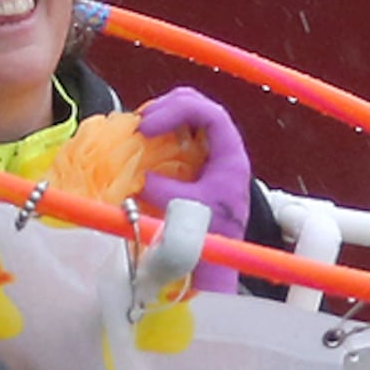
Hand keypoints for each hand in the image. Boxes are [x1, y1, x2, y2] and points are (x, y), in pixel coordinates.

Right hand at [135, 89, 252, 294]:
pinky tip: (141, 143)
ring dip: (159, 117)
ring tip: (138, 131)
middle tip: (140, 125)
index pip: (210, 115)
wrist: (215, 263)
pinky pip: (175, 134)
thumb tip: (139, 177)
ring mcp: (207, 154)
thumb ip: (165, 192)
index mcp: (230, 157)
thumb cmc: (208, 240)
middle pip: (196, 106)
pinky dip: (156, 133)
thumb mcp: (186, 213)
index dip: (178, 111)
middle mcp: (222, 150)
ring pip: (185, 116)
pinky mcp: (192, 163)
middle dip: (166, 108)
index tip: (148, 127)